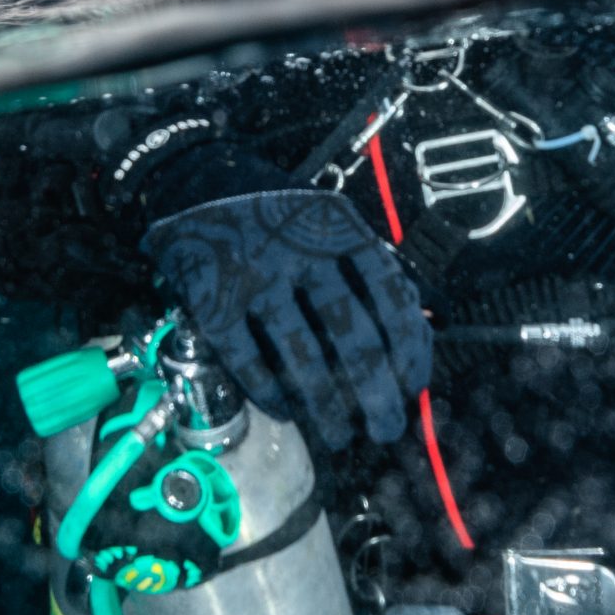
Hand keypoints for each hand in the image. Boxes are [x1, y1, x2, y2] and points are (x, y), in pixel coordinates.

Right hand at [141, 189, 431, 449]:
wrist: (195, 179)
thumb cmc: (278, 215)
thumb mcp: (330, 222)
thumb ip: (372, 267)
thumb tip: (420, 328)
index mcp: (339, 228)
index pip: (390, 293)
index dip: (408, 348)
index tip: (412, 386)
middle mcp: (300, 249)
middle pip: (350, 333)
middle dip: (375, 392)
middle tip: (385, 428)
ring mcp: (254, 272)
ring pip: (300, 354)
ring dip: (326, 405)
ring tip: (339, 435)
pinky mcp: (211, 296)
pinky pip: (246, 357)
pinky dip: (269, 391)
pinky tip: (285, 409)